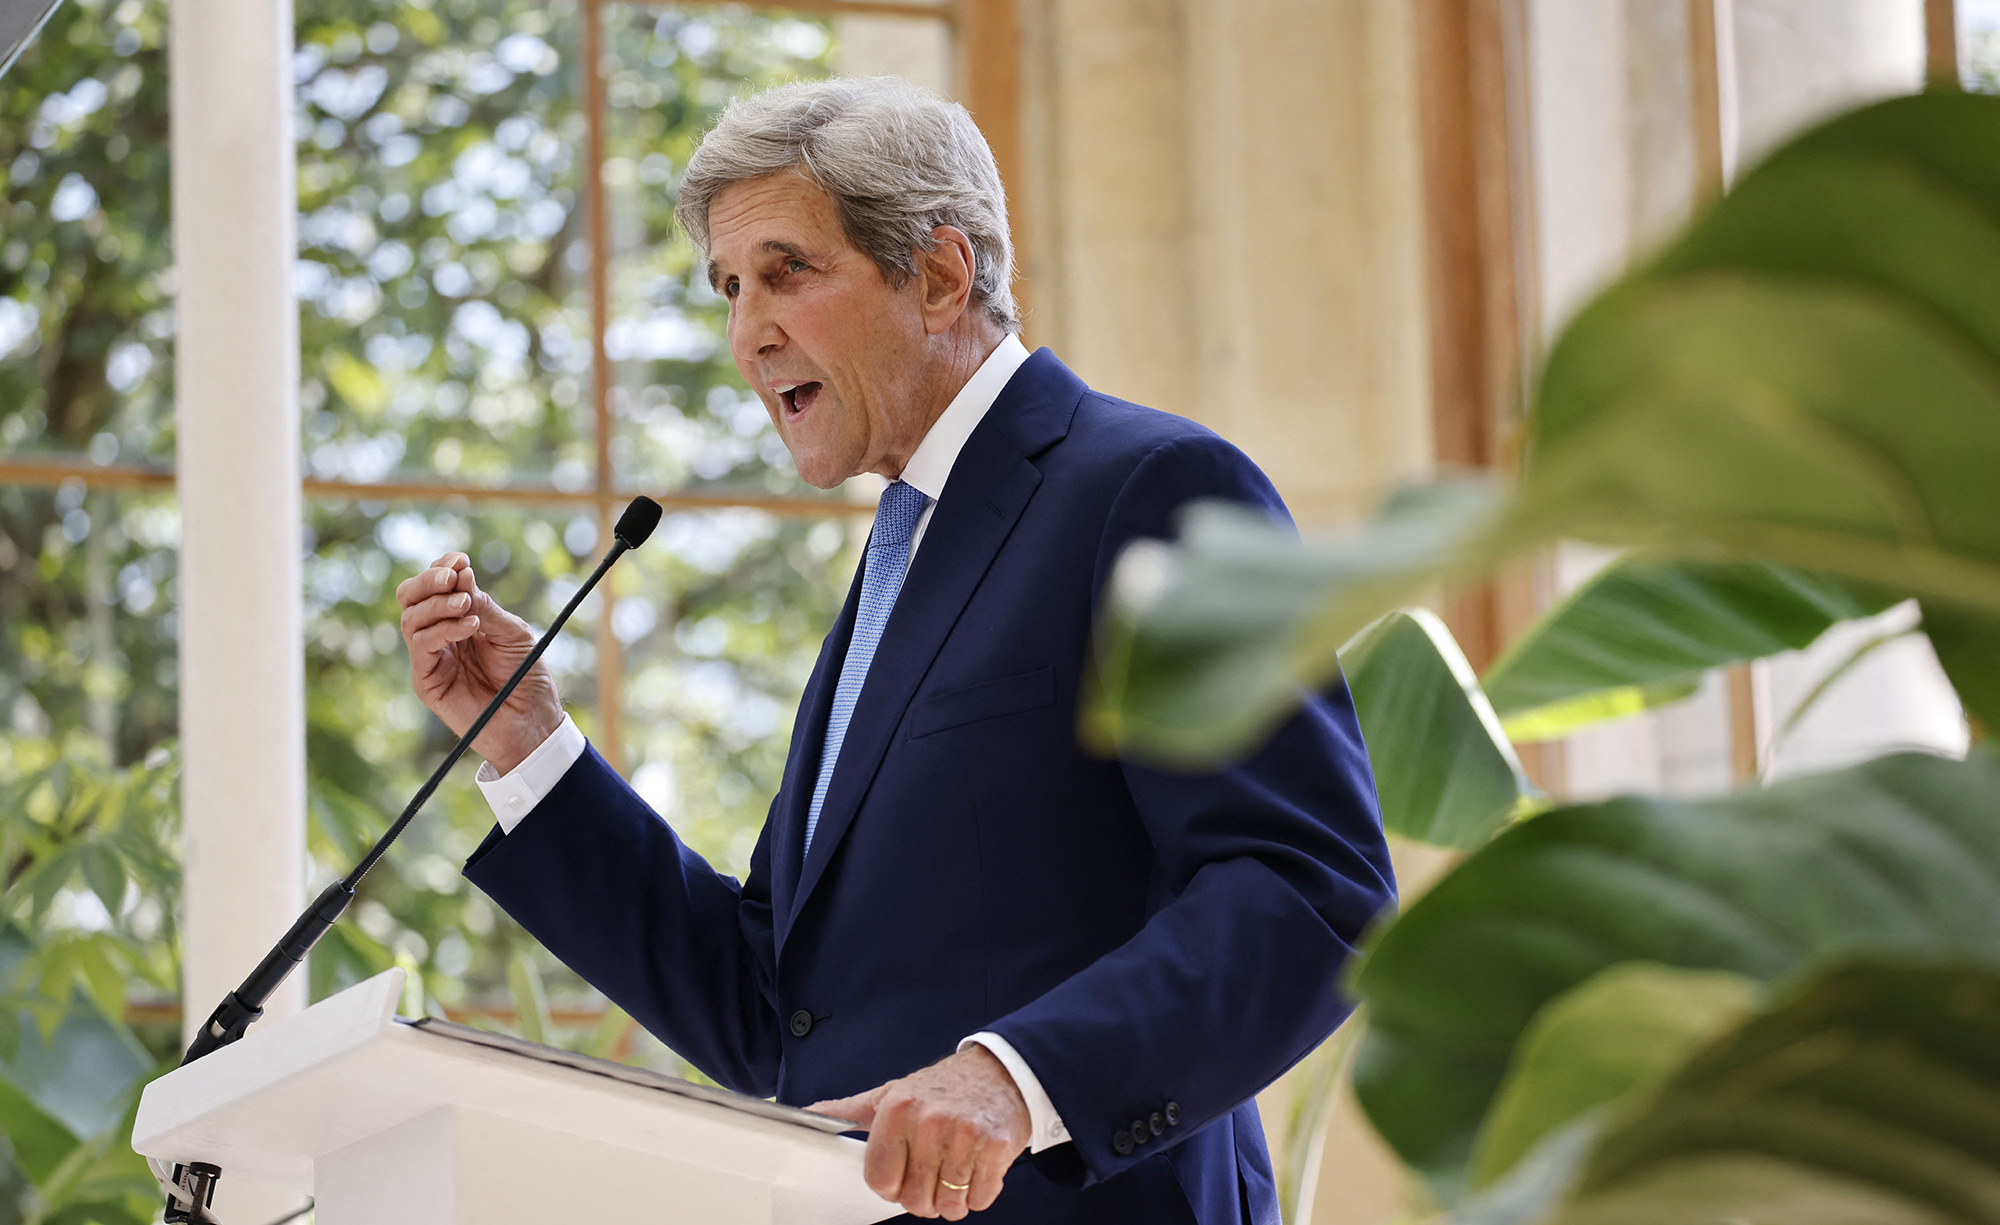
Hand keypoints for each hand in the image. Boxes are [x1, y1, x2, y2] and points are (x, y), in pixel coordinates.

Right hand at [394, 553, 561, 774]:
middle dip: (428, 581)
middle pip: (410, 597)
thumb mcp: (512, 632)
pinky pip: (420, 646)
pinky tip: (469, 626)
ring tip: (467, 608)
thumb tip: (461, 573)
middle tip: (452, 578)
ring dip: (438, 605)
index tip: (460, 560)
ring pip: (411, 618)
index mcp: (459, 618)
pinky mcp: (426, 680)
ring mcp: (430, 657)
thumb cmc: (525, 676)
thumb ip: (485, 606)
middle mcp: (439, 634)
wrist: (531, 720)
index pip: (436, 585)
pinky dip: (441, 629)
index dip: (442, 568)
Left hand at [807, 1046, 1029, 1219]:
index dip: (892, 1187)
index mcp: (898, 1110)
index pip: (881, 1181)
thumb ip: (849, 1111)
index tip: (903, 1175)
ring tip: (956, 1171)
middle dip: (924, 1198)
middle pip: (915, 1199)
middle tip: (934, 1175)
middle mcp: (930, 1121)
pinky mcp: (997, 1146)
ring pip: (949, 1204)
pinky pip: (980, 1199)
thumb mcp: (891, 1093)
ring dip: (953, 1199)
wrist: (1001, 1070)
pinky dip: (978, 1194)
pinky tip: (977, 1168)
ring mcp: (966, 1135)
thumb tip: (808, 1116)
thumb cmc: (944, 1086)